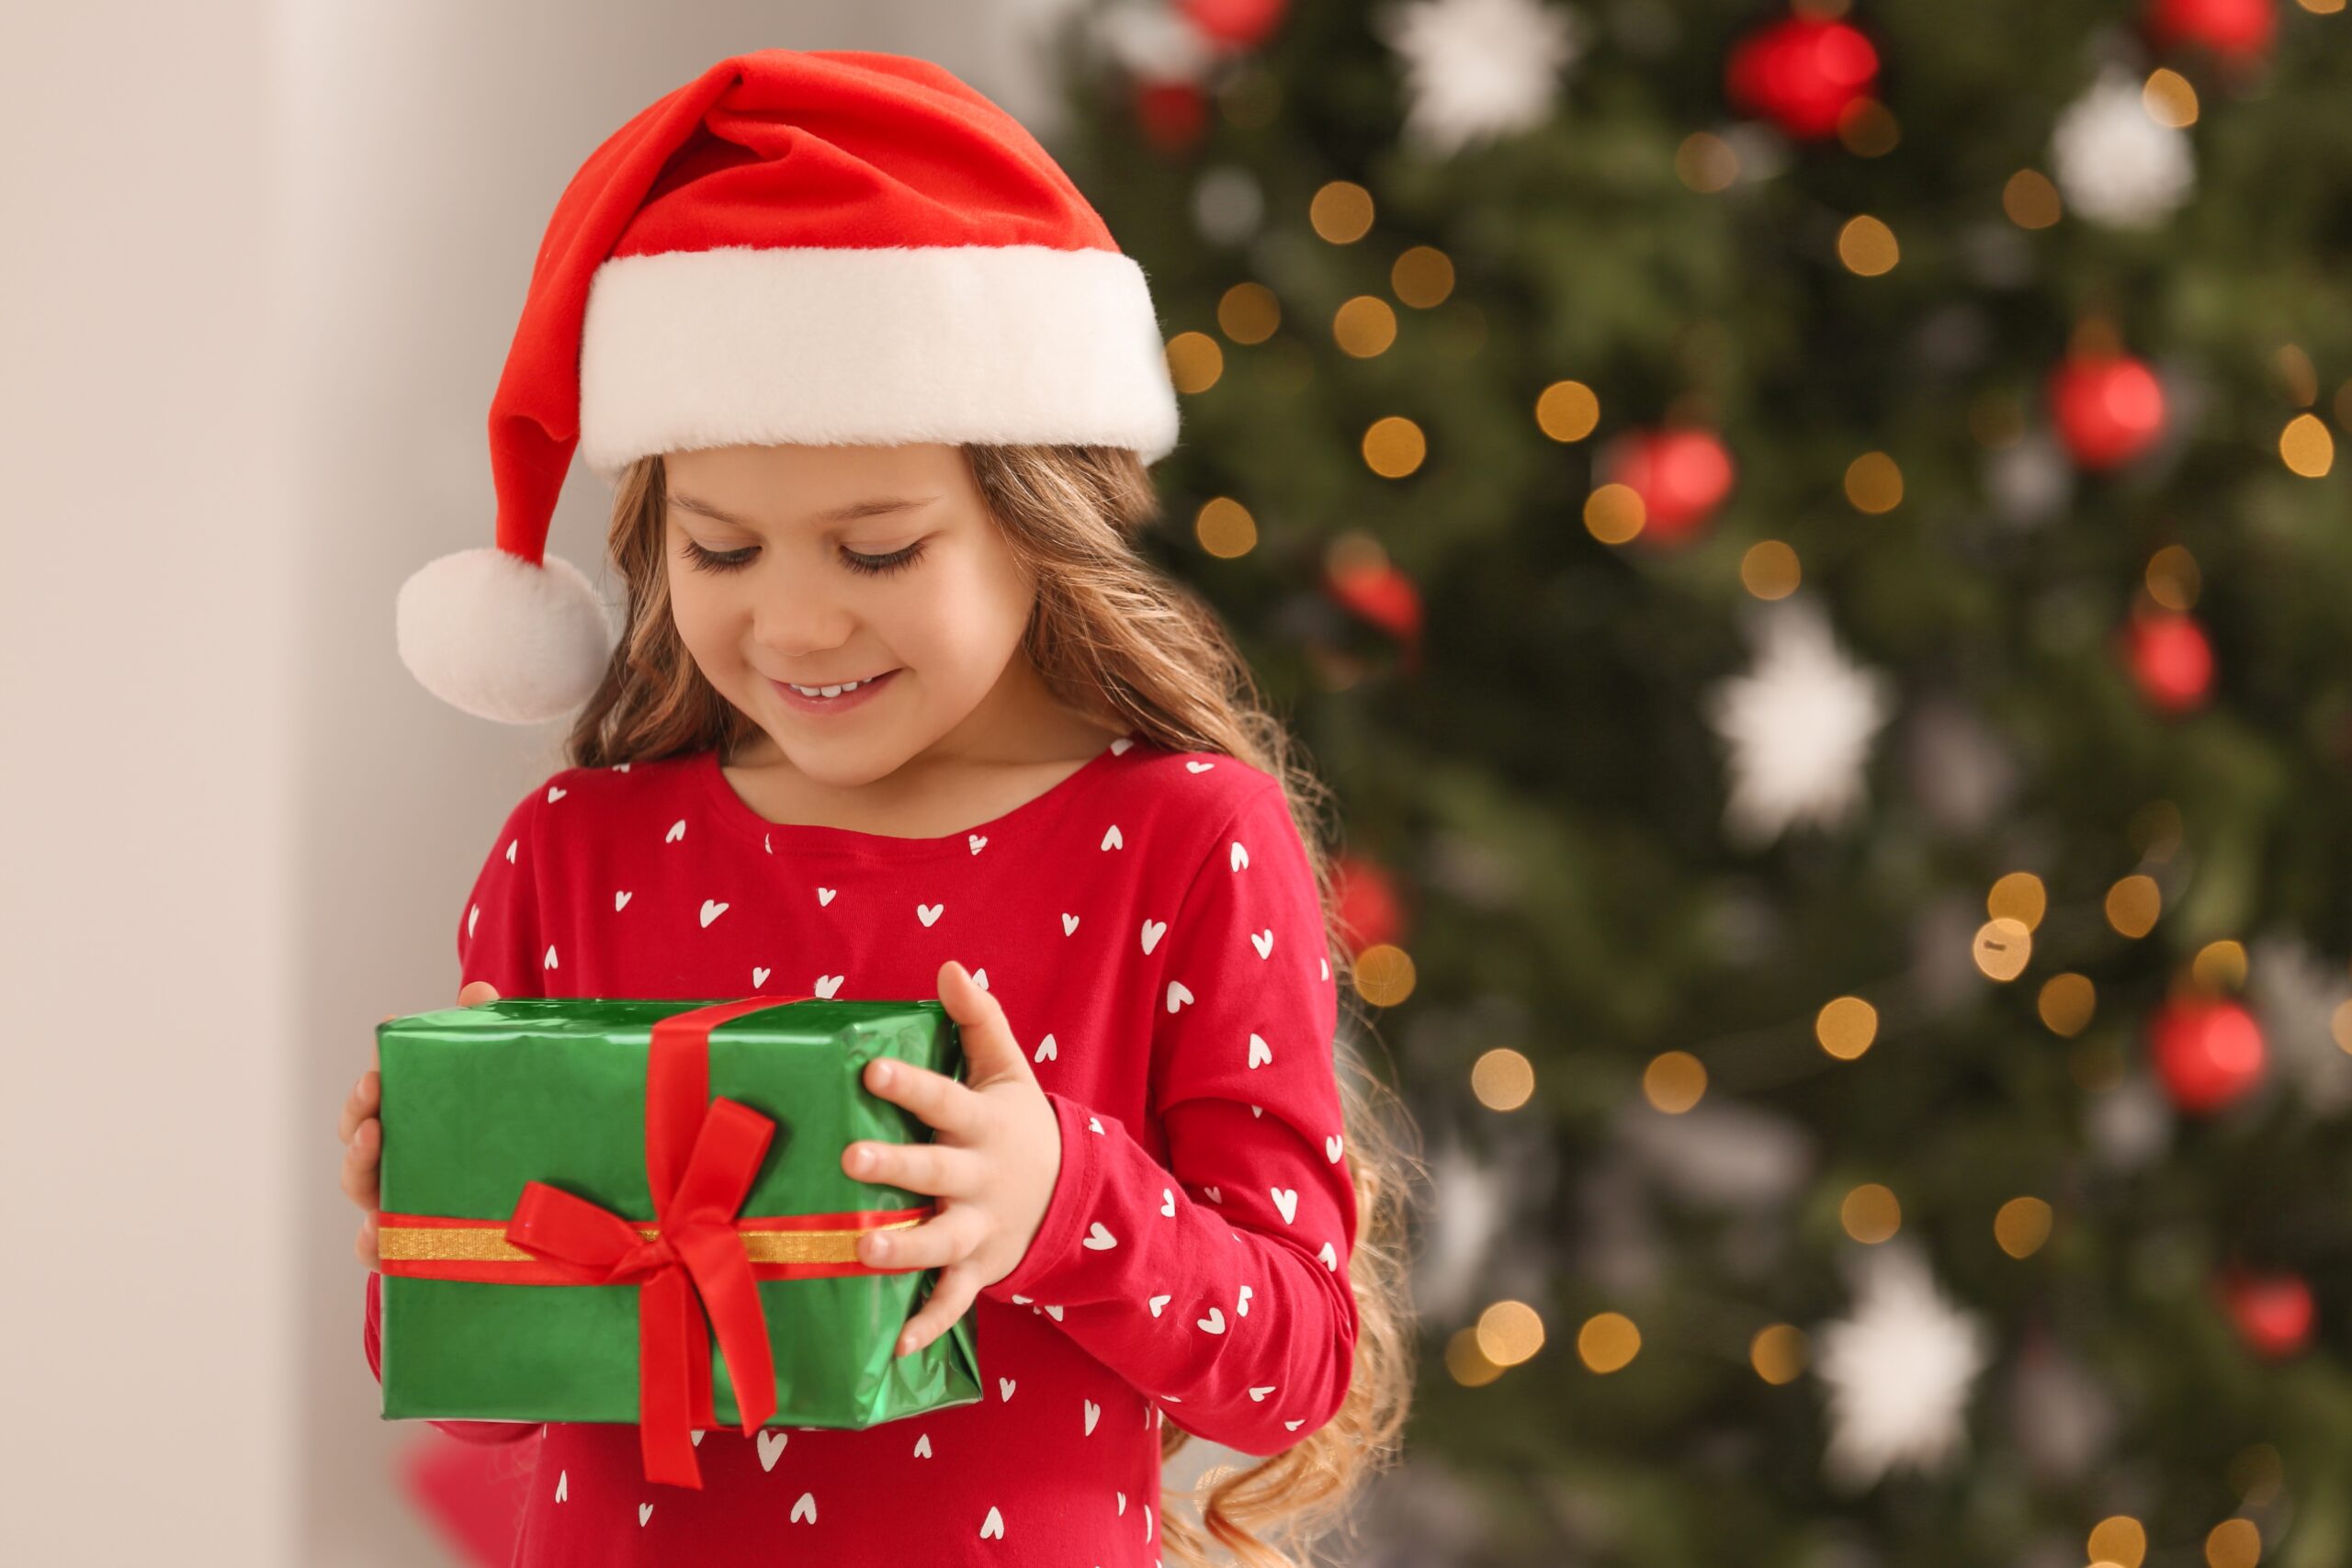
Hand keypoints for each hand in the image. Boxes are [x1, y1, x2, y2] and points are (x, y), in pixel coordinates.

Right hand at [341, 980, 498, 1266]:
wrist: (552, 1224)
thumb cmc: (510, 1148)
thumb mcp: (505, 1091)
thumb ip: (488, 1037)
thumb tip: (476, 989)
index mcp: (416, 1124)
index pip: (379, 1095)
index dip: (375, 1072)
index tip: (383, 1047)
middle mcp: (403, 1164)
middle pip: (359, 1137)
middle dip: (358, 1108)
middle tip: (374, 1087)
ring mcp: (403, 1207)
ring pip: (361, 1188)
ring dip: (358, 1161)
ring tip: (375, 1137)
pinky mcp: (417, 1251)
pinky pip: (381, 1252)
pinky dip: (373, 1242)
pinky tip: (380, 1230)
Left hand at [842, 959, 1060, 1358]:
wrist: (1071, 1194)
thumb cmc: (1016, 1123)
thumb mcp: (1007, 1069)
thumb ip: (978, 1019)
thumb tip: (950, 965)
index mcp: (984, 1124)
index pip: (945, 1098)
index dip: (911, 1083)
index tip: (872, 1068)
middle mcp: (980, 1178)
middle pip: (936, 1170)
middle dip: (895, 1167)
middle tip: (851, 1158)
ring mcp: (980, 1227)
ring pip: (940, 1242)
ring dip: (904, 1249)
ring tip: (863, 1249)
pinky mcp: (979, 1268)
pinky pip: (954, 1301)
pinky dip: (928, 1324)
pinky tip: (894, 1346)